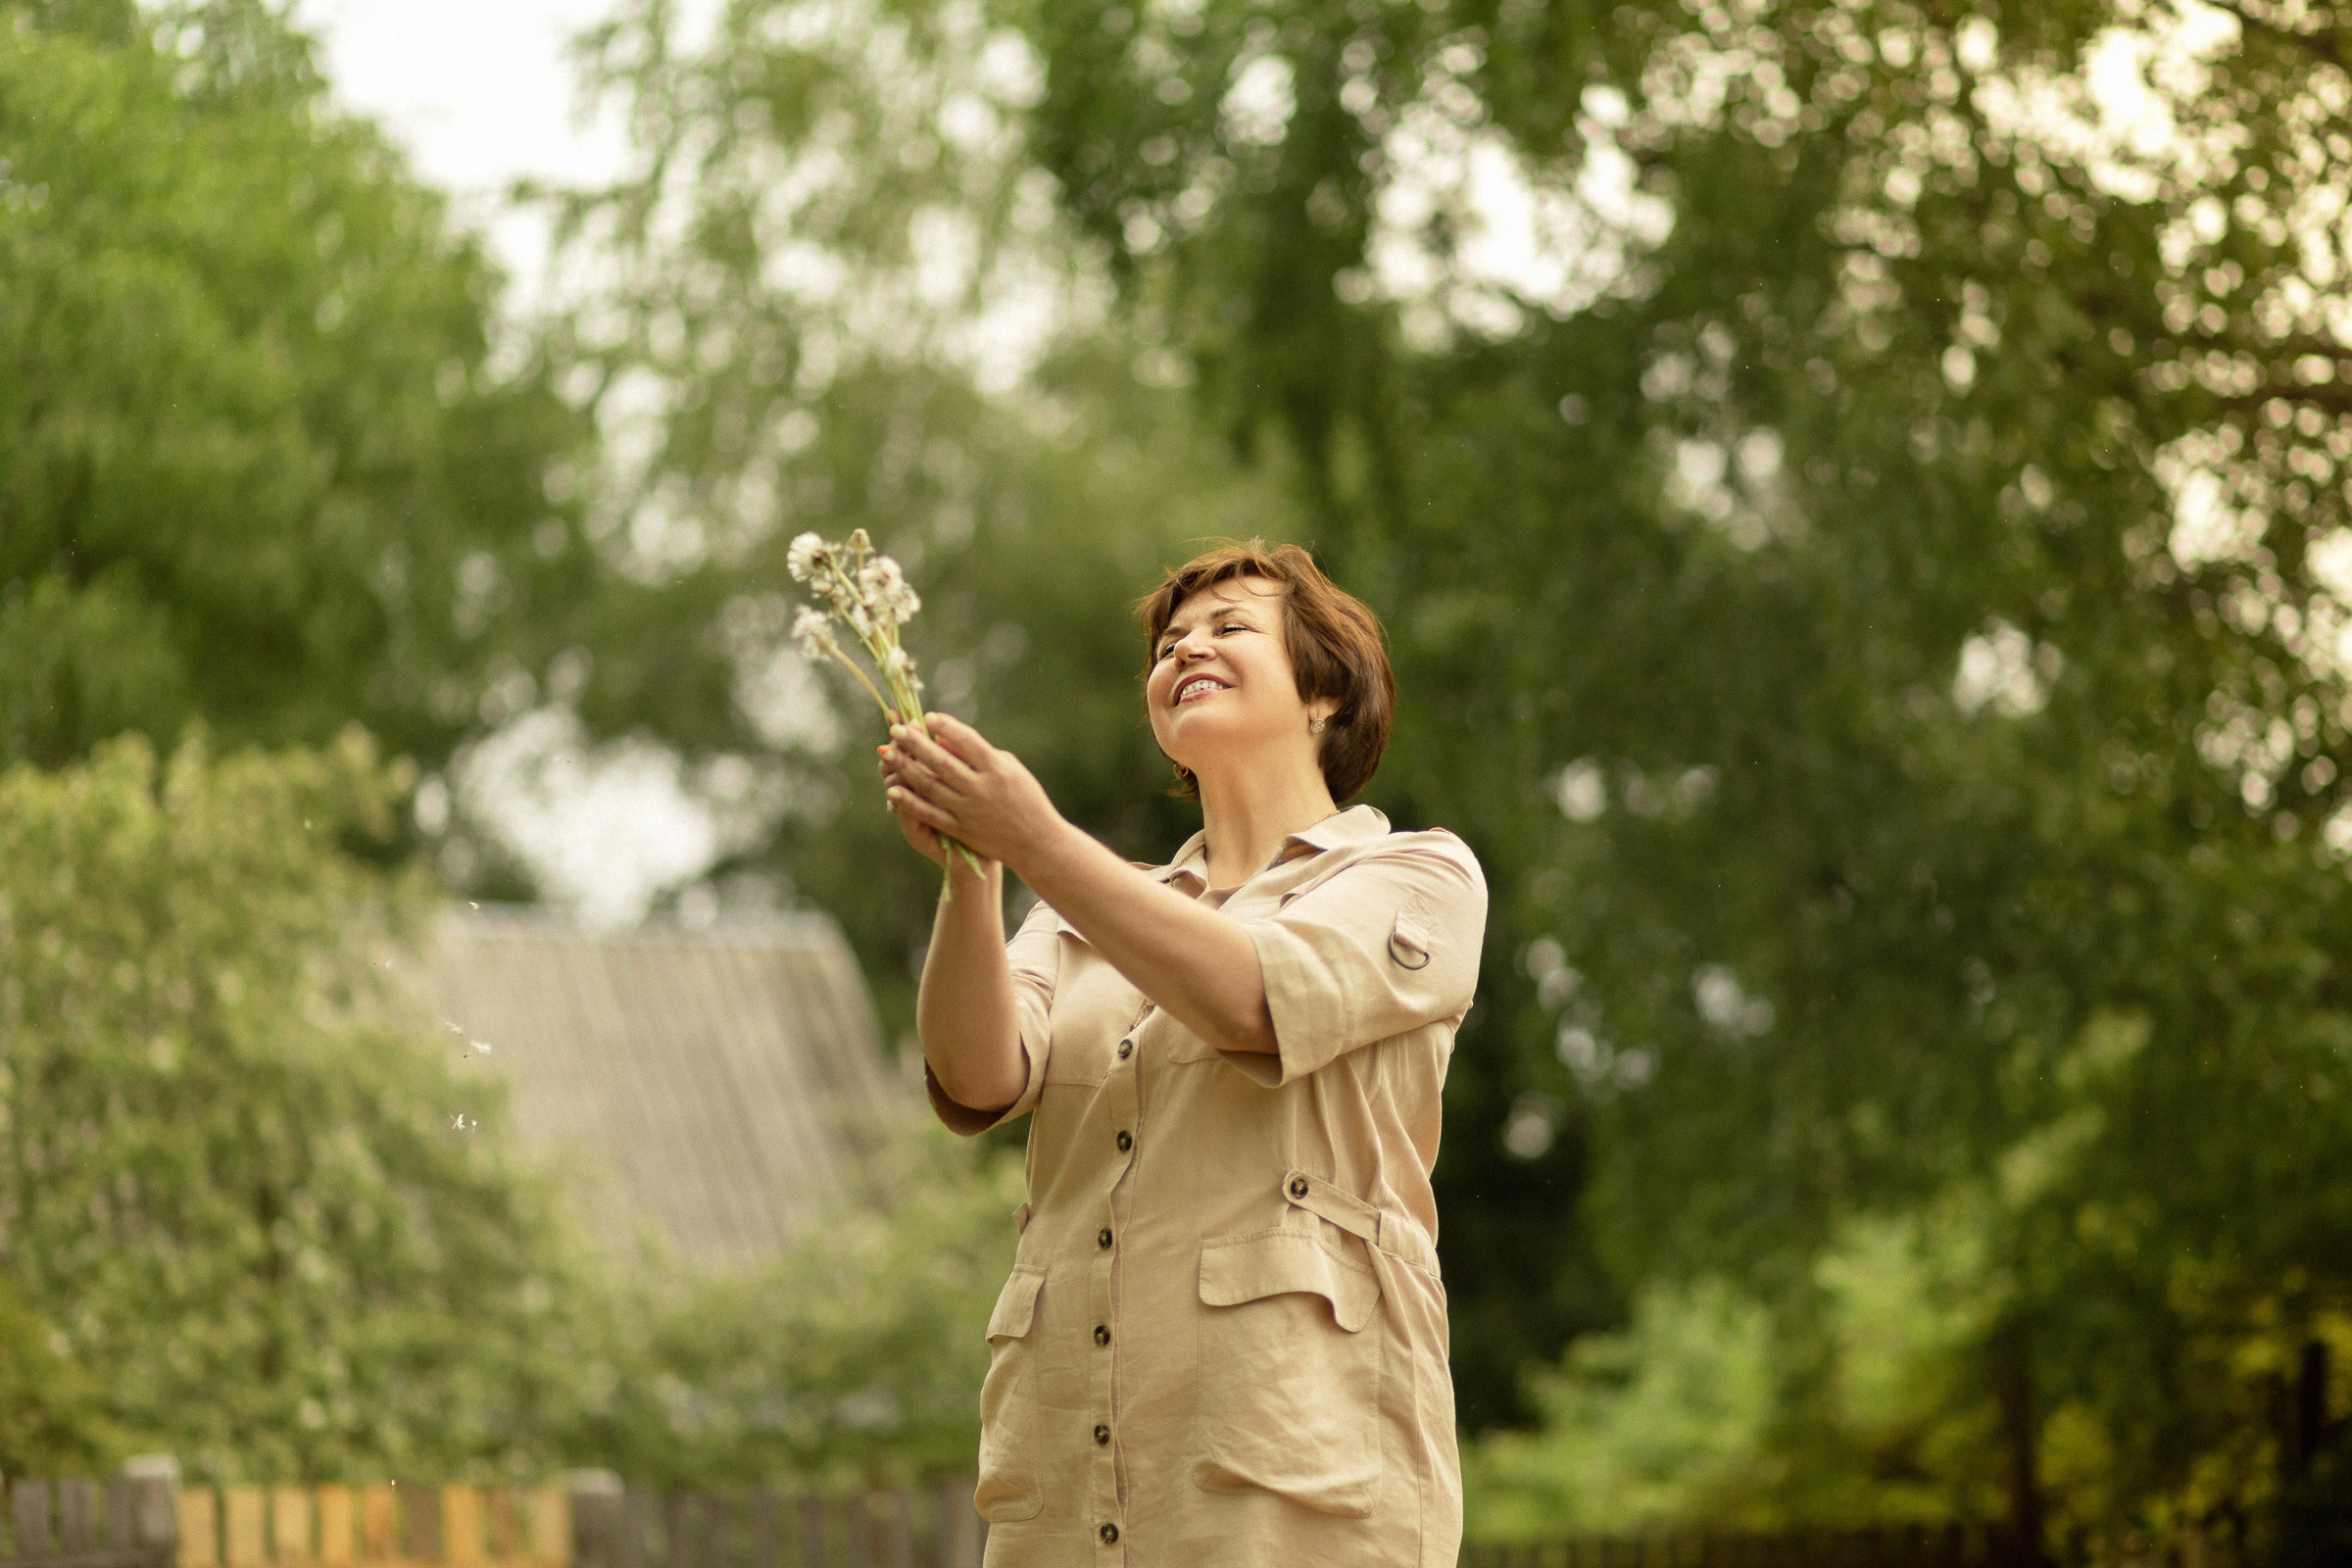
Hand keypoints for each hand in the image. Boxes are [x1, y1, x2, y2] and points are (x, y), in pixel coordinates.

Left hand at [881, 712, 1060, 876]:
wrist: (1035, 841)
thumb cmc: (1024, 798)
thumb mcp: (1009, 768)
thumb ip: (978, 754)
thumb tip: (942, 739)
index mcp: (997, 768)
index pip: (967, 741)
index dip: (946, 727)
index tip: (928, 716)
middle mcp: (981, 788)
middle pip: (941, 762)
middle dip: (915, 743)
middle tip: (896, 730)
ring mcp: (969, 810)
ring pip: (930, 785)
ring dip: (906, 768)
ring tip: (887, 752)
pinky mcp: (960, 828)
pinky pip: (929, 813)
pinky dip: (909, 801)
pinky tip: (892, 788)